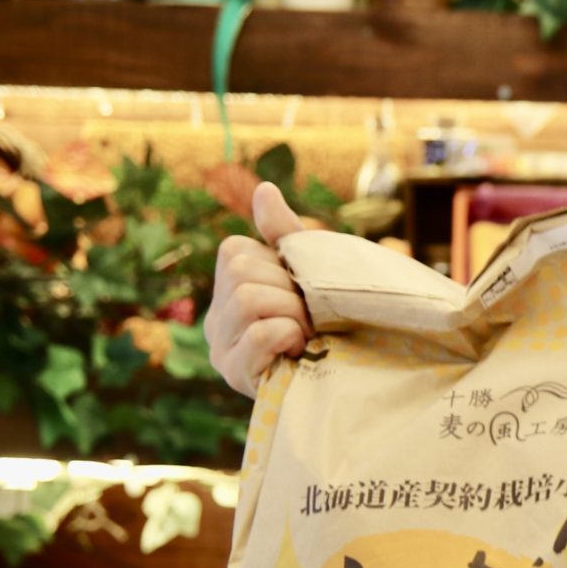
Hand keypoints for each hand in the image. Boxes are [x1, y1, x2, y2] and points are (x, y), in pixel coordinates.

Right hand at [204, 182, 316, 394]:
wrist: (351, 378)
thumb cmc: (330, 322)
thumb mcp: (310, 273)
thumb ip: (285, 234)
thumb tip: (265, 190)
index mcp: (227, 287)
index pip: (237, 251)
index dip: (280, 265)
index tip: (299, 291)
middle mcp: (214, 317)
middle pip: (242, 272)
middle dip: (289, 290)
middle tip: (309, 317)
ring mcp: (219, 346)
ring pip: (249, 299)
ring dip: (292, 313)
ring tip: (307, 333)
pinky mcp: (234, 374)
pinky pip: (259, 333)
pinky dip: (288, 334)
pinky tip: (299, 349)